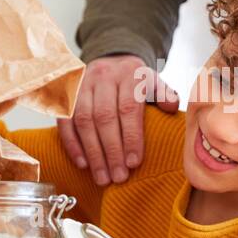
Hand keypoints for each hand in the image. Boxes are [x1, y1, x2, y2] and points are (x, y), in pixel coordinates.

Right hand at [57, 54, 178, 185]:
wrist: (112, 60)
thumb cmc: (137, 81)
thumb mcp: (155, 82)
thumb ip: (165, 95)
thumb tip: (171, 108)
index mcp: (129, 73)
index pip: (128, 108)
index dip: (131, 137)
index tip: (134, 163)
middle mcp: (104, 76)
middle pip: (104, 117)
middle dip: (112, 151)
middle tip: (118, 177)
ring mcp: (83, 84)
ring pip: (84, 120)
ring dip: (93, 153)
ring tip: (102, 177)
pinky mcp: (67, 94)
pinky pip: (66, 121)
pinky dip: (73, 144)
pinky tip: (83, 164)